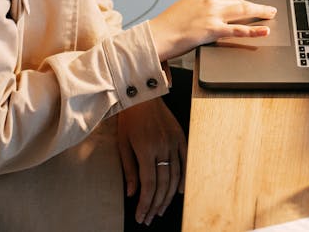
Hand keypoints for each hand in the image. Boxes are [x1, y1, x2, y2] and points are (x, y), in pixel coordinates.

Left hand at [117, 98, 185, 224]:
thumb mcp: (123, 143)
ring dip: (168, 196)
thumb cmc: (129, 116)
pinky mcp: (180, 136)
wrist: (142, 92)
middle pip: (163, 184)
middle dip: (156, 204)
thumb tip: (132, 194)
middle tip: (150, 217)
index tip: (141, 216)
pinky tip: (179, 191)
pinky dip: (183, 178)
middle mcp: (162, 146)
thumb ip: (128, 169)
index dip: (145, 204)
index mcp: (146, 148)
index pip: (149, 185)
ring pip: (175, 176)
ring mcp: (173, 141)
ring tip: (161, 208)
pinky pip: (185, 161)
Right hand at [149, 0, 275, 62]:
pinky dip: (253, 30)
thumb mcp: (189, 2)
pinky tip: (264, 30)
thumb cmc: (171, 21)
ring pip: (242, 11)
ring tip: (271, 15)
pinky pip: (237, 29)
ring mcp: (213, 14)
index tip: (251, 5)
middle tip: (269, 9)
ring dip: (260, 12)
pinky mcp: (213, 29)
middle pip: (239, 1)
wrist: (159, 34)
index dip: (242, 2)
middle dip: (256, 6)